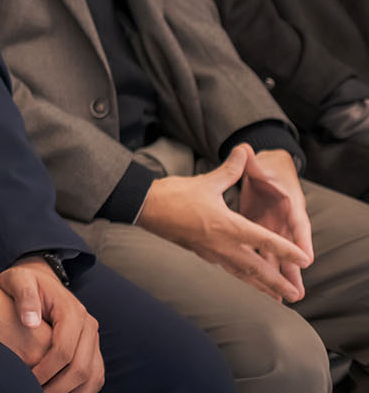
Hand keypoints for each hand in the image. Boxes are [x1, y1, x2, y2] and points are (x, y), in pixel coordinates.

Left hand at [0, 259, 103, 392]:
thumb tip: (30, 322)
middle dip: (59, 387)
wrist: (39, 279)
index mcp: (72, 311)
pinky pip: (94, 375)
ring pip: (93, 376)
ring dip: (72, 391)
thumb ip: (24, 297)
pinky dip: (81, 389)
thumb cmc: (25, 281)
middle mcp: (89, 326)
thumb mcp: (18, 281)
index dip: (47, 370)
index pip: (64, 350)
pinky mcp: (92, 348)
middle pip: (81, 367)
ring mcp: (93, 339)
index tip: (29, 380)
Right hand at [136, 144, 310, 301]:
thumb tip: (243, 150)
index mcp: (228, 225)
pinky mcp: (201, 253)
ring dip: (261, 287)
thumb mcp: (206, 181)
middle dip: (277, 282)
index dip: (287, 250)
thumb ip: (230, 169)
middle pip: (256, 268)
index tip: (305, 260)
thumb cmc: (174, 195)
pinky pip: (227, 270)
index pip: (264, 240)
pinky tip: (245, 281)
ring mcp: (211, 251)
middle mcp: (222, 244)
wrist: (145, 208)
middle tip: (296, 296)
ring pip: (242, 274)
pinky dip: (242, 279)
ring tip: (277, 299)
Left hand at [239, 148, 313, 302]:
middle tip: (297, 293)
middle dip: (293, 271)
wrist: (267, 175)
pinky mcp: (261, 236)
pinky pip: (263, 256)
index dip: (302, 241)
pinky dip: (262, 271)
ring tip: (284, 300)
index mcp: (290, 207)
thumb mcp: (261, 168)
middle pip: (291, 250)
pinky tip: (261, 289)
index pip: (299, 225)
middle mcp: (285, 223)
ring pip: (277, 258)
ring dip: (279, 277)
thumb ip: (251, 163)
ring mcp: (274, 232)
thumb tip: (244, 148)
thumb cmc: (268, 172)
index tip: (307, 258)